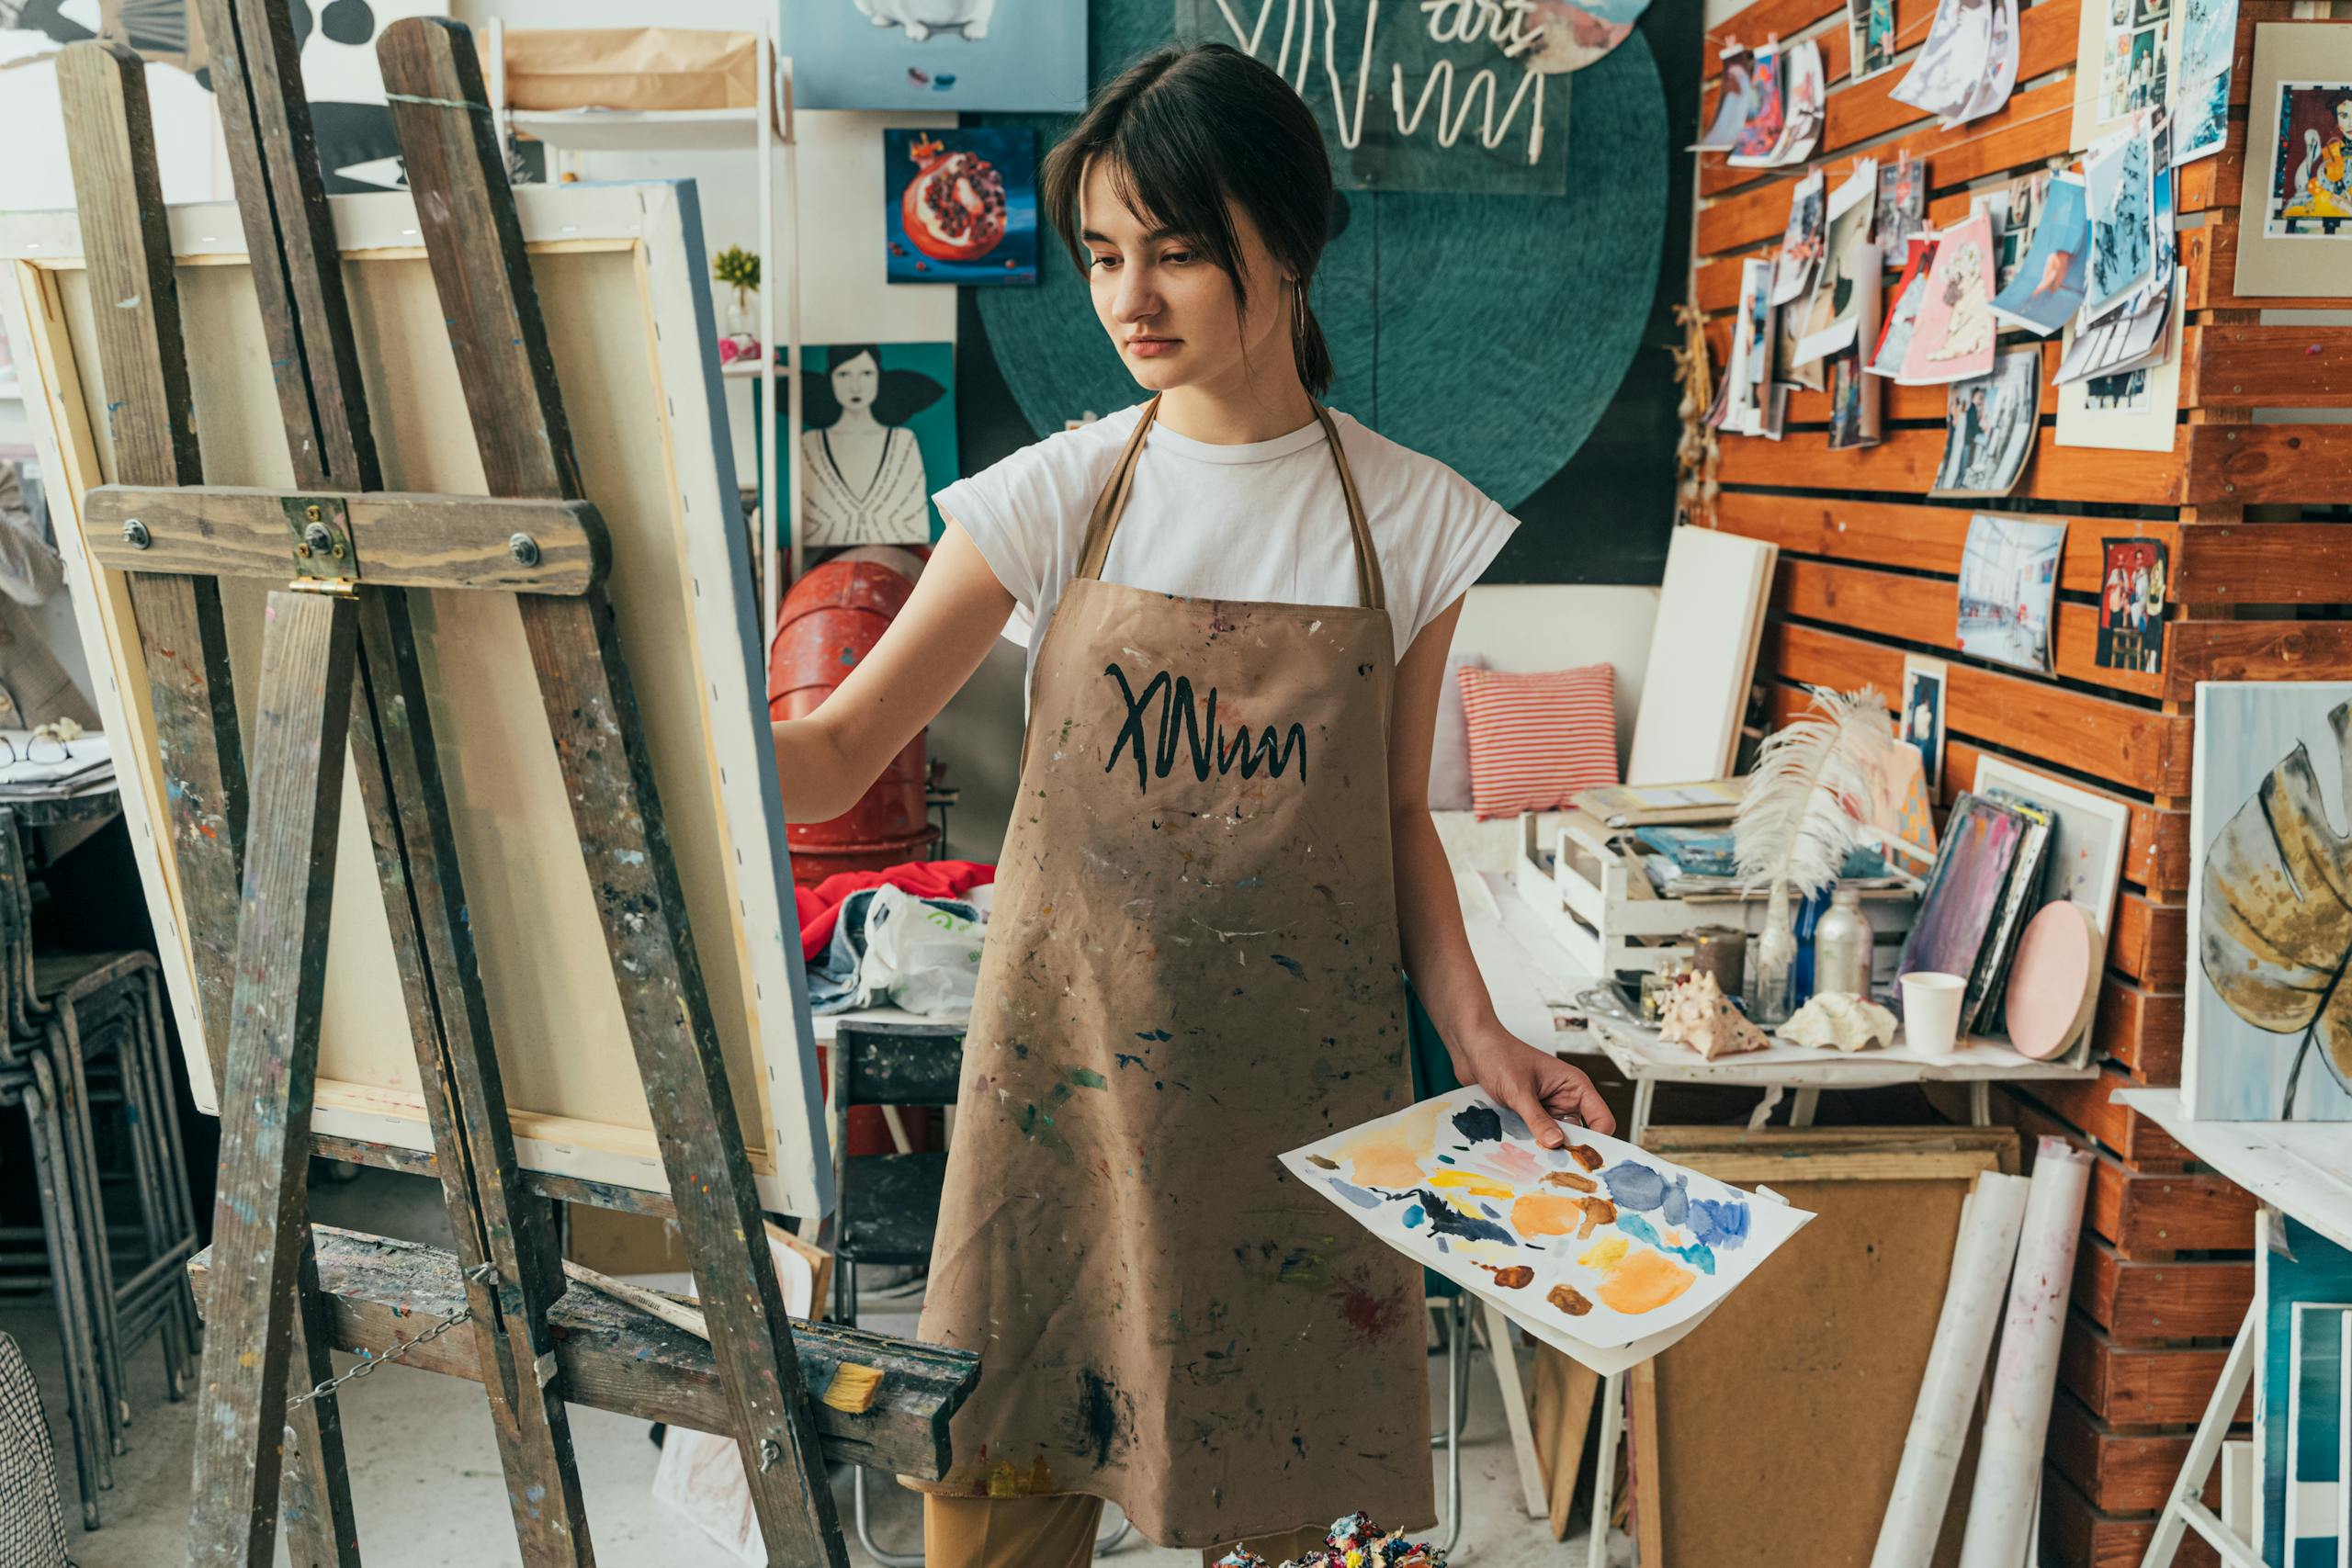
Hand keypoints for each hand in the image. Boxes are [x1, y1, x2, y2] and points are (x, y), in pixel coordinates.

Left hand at [1455, 1025, 1615, 1144]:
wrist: (1472, 1045)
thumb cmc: (1499, 1054)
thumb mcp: (1518, 1090)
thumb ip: (1537, 1118)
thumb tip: (1556, 1144)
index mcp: (1574, 1086)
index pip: (1601, 1120)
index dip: (1596, 1141)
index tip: (1581, 1160)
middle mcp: (1565, 1098)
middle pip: (1579, 1135)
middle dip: (1567, 1150)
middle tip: (1552, 1163)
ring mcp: (1546, 1108)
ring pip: (1556, 1139)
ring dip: (1544, 1147)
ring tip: (1529, 1155)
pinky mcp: (1529, 1115)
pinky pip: (1536, 1136)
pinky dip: (1529, 1143)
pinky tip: (1515, 1148)